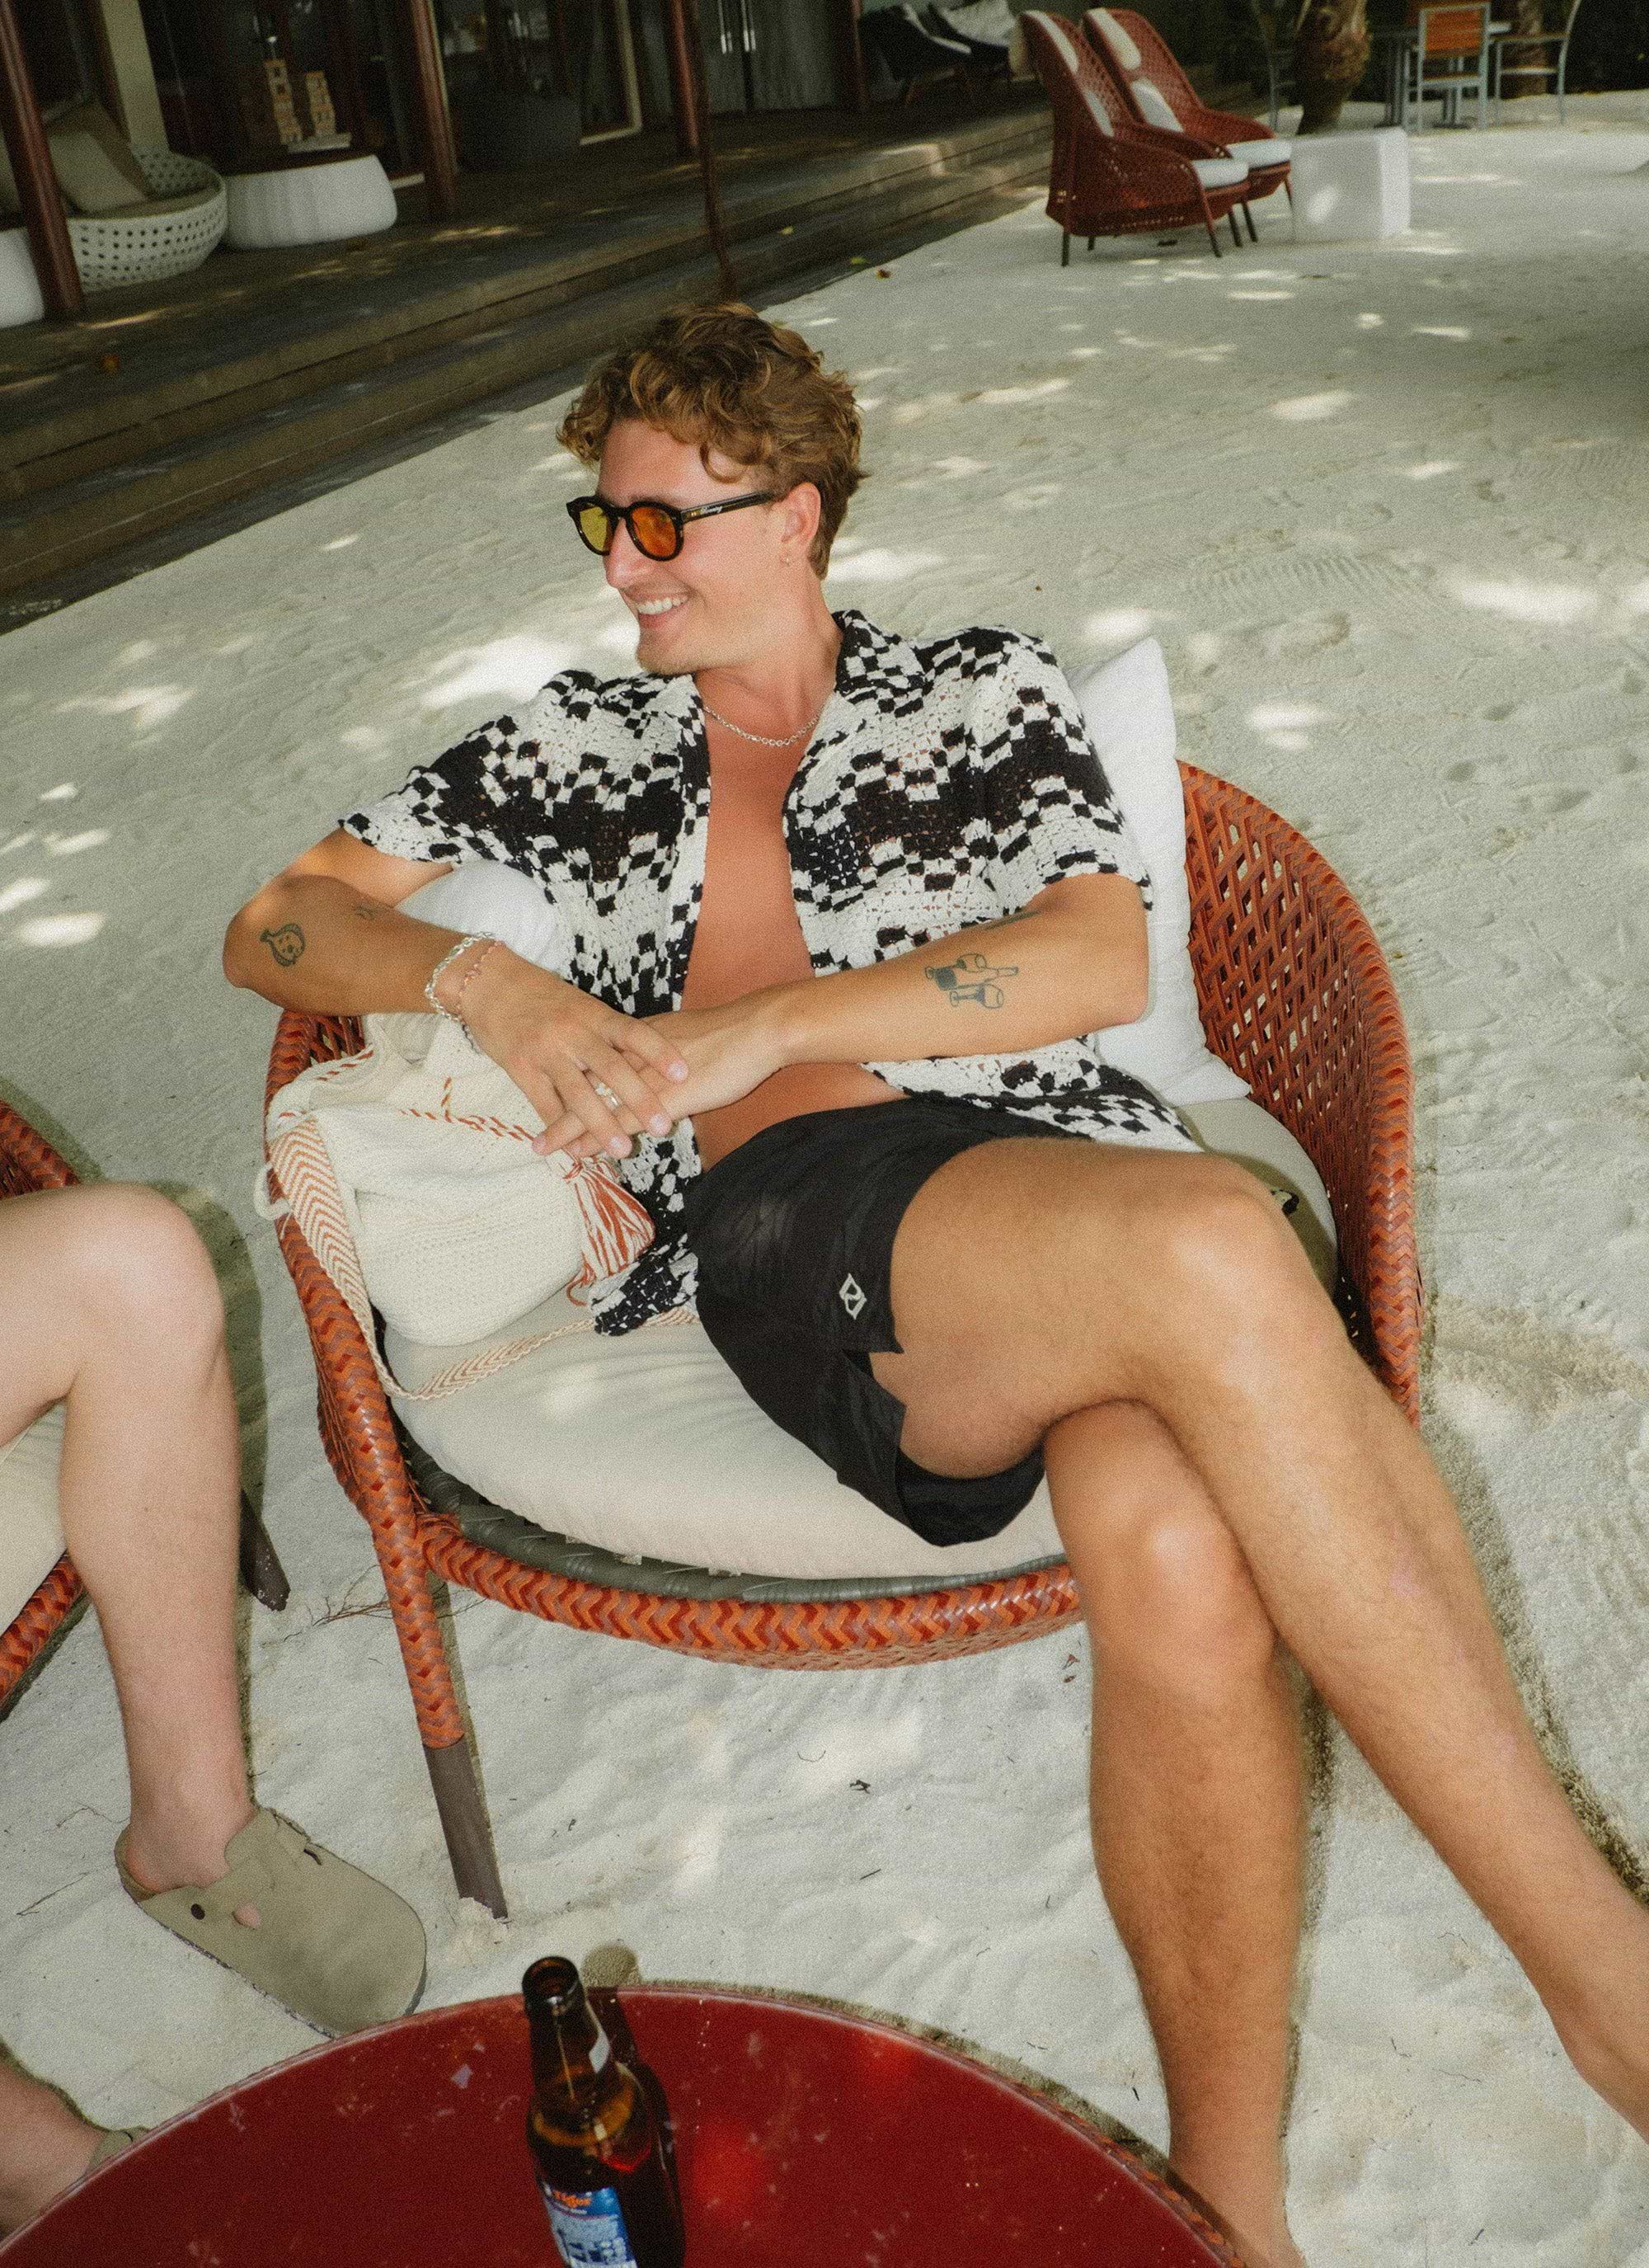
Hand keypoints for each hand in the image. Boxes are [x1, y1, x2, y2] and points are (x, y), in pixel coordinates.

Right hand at [456, 949, 687, 1159]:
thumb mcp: (580, 1005)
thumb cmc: (542, 995)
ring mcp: (546, 1052)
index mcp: (593, 1015)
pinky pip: (544, 1105)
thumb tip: (644, 1059)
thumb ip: (607, 1031)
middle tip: (663, 1125)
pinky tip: (574, 1151)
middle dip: (639, 1100)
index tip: (684, 1073)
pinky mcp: (521, 1069)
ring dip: (602, 1126)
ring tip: (622, 1150)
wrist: (489, 983)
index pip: (633, 1033)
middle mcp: (573, 1033)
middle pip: (611, 1070)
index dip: (659, 1052)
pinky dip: (560, 1130)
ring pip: (579, 1095)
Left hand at [540, 992, 791, 1160]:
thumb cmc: (733, 1034)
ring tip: (546, 1147)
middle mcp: (633, 1054)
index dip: (570, 1079)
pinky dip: (600, 1137)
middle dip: (557, 1104)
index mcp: (639, 1037)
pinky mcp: (664, 1097)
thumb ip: (664, 1054)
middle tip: (536, 1125)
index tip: (549, 1092)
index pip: (595, 1061)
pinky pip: (622, 1120)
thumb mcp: (687, 1038)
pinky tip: (583, 1152)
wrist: (759, 1030)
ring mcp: (646, 1076)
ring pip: (596, 1103)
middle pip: (584, 1081)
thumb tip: (654, 1065)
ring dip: (570, 1127)